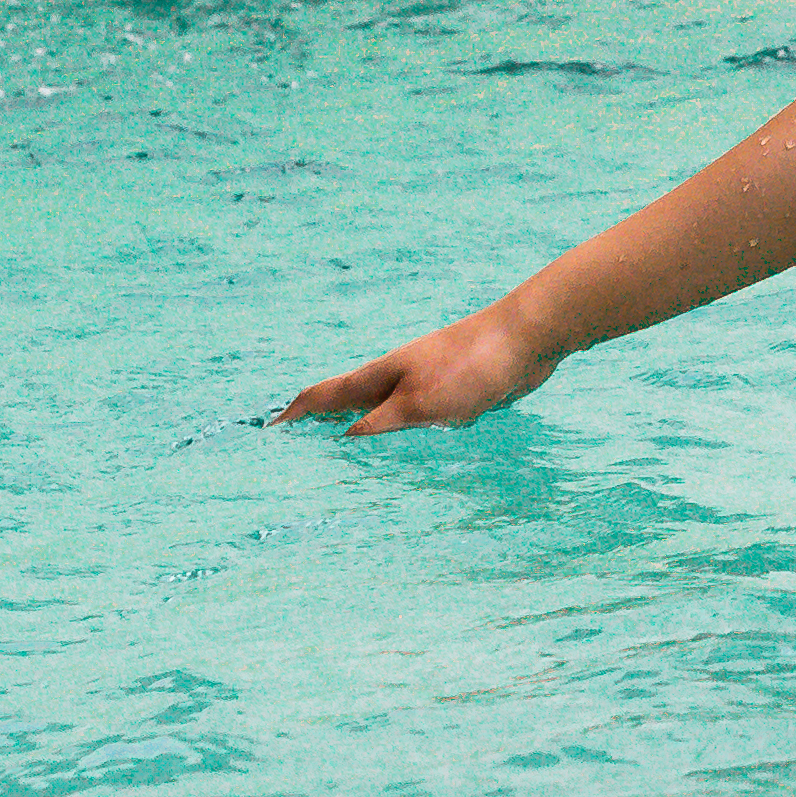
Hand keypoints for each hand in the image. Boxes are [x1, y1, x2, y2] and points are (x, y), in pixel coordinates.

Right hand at [272, 303, 552, 438]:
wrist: (526, 338)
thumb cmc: (470, 366)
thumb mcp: (419, 403)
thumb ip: (381, 421)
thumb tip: (345, 438)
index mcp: (381, 375)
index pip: (326, 395)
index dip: (295, 413)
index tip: (270, 432)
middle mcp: (398, 378)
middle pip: (351, 403)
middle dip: (324, 424)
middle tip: (300, 453)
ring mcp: (426, 382)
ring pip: (385, 411)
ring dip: (365, 430)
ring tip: (347, 458)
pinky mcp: (455, 392)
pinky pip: (419, 418)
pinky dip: (404, 433)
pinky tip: (412, 451)